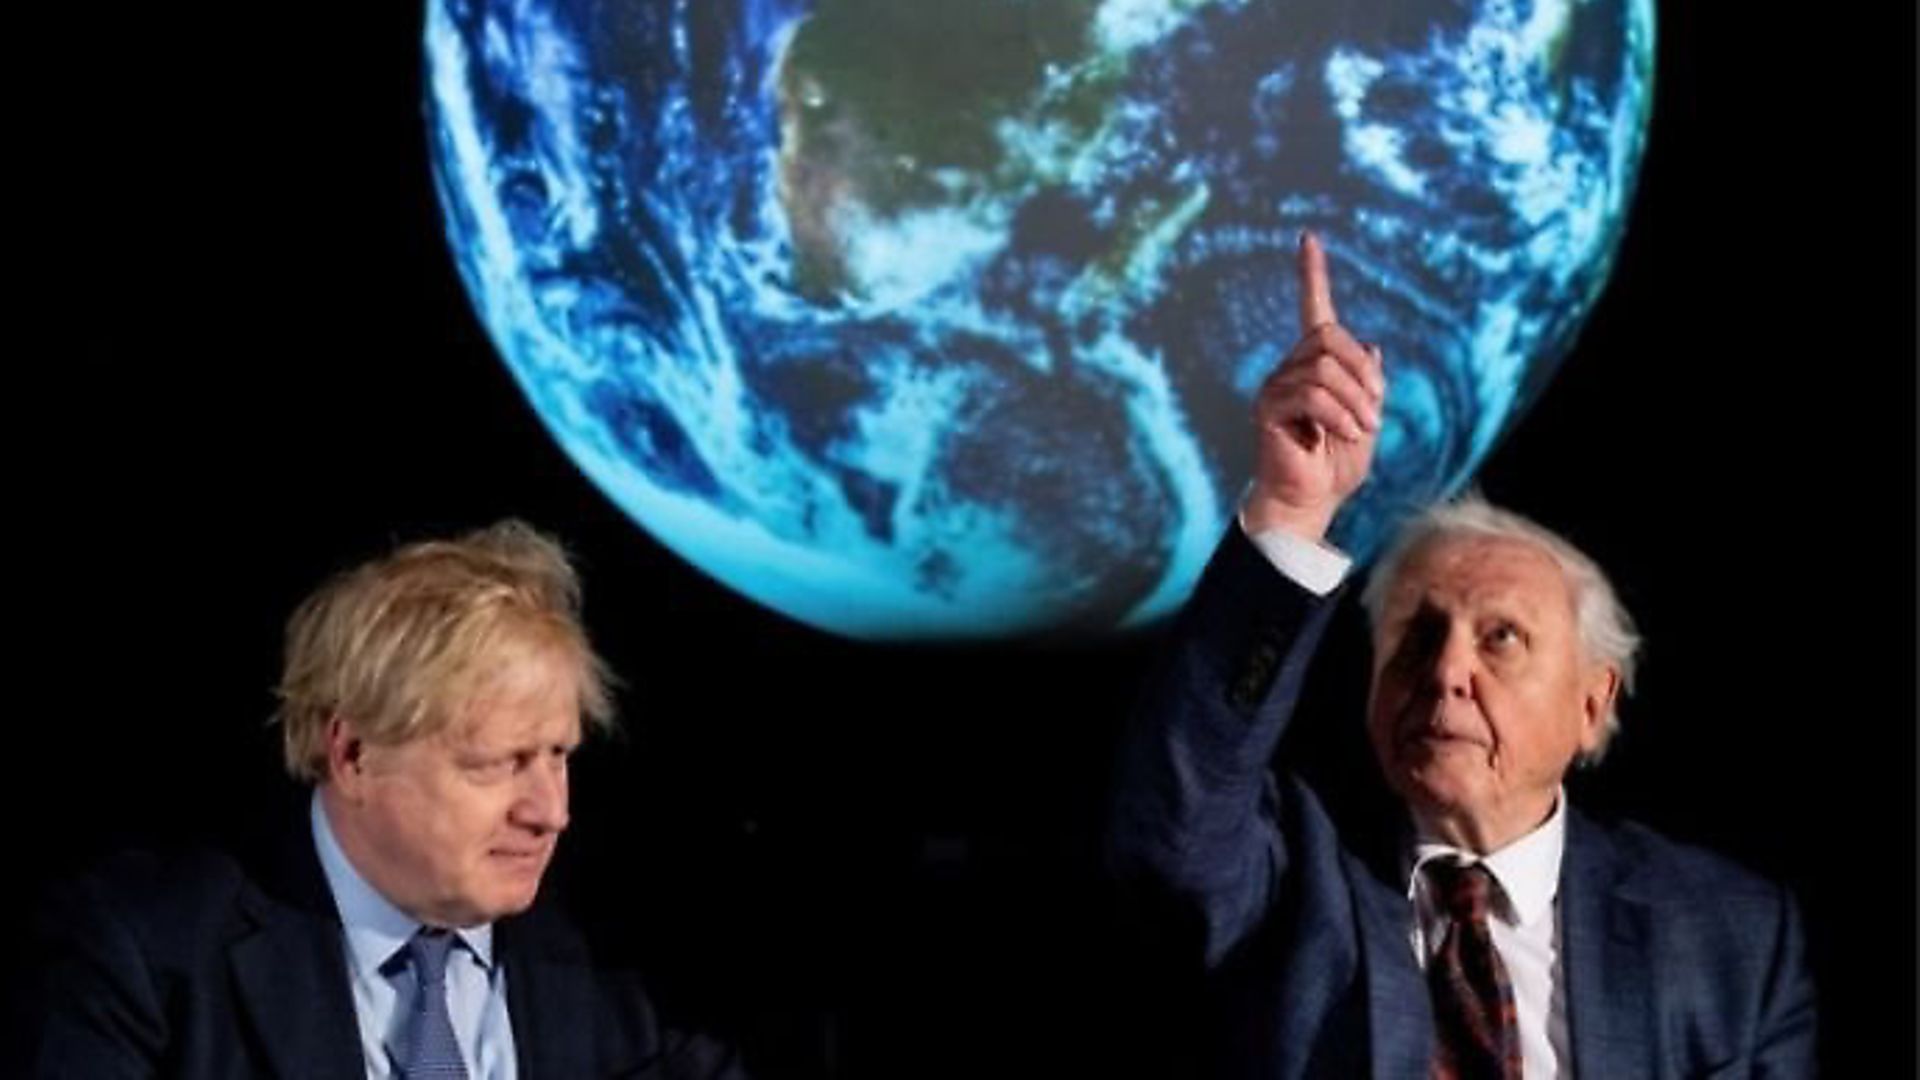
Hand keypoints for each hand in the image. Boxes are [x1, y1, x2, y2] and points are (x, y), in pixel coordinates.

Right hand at [1244, 232, 1386, 541]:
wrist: (1310, 501)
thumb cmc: (1336, 467)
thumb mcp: (1367, 420)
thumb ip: (1369, 384)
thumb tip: (1374, 347)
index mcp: (1315, 365)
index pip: (1314, 310)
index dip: (1312, 274)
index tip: (1309, 239)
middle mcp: (1290, 368)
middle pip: (1330, 335)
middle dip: (1363, 372)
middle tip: (1374, 410)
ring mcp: (1276, 385)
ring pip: (1326, 366)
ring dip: (1356, 400)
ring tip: (1360, 429)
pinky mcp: (1268, 407)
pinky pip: (1312, 393)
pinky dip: (1339, 413)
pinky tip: (1345, 433)